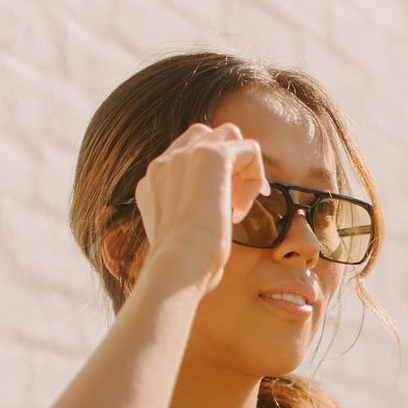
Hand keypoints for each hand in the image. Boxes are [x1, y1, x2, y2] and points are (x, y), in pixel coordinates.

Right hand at [134, 123, 270, 292]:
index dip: (209, 180)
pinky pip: (249, 149)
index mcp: (152, 183)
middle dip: (226, 164)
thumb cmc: (181, 271)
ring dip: (242, 168)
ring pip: (228, 136)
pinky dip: (255, 176)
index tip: (221, 212)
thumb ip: (188, 219)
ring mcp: (185, 155)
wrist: (177, 267)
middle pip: (204, 136)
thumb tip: (213, 221)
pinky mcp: (212, 156)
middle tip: (234, 203)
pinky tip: (242, 208)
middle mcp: (163, 164)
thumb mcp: (179, 241)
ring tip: (239, 205)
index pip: (186, 160)